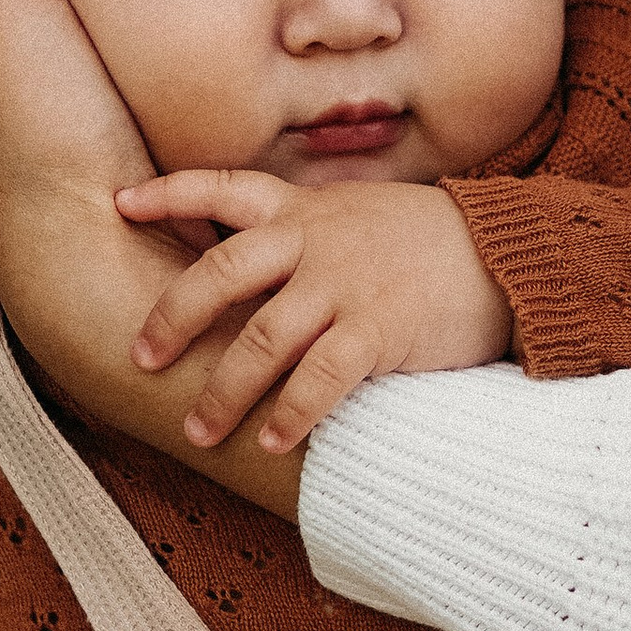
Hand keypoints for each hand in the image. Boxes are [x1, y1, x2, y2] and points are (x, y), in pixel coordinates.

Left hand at [118, 173, 514, 451]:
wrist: (509, 255)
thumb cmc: (432, 240)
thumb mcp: (361, 213)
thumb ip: (307, 229)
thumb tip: (256, 251)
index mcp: (305, 210)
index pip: (223, 188)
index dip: (168, 194)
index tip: (121, 203)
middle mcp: (315, 242)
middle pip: (220, 274)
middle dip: (172, 318)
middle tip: (142, 358)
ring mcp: (345, 286)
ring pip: (261, 341)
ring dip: (222, 391)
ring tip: (198, 430)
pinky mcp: (379, 330)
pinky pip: (320, 380)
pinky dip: (290, 415)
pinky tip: (271, 441)